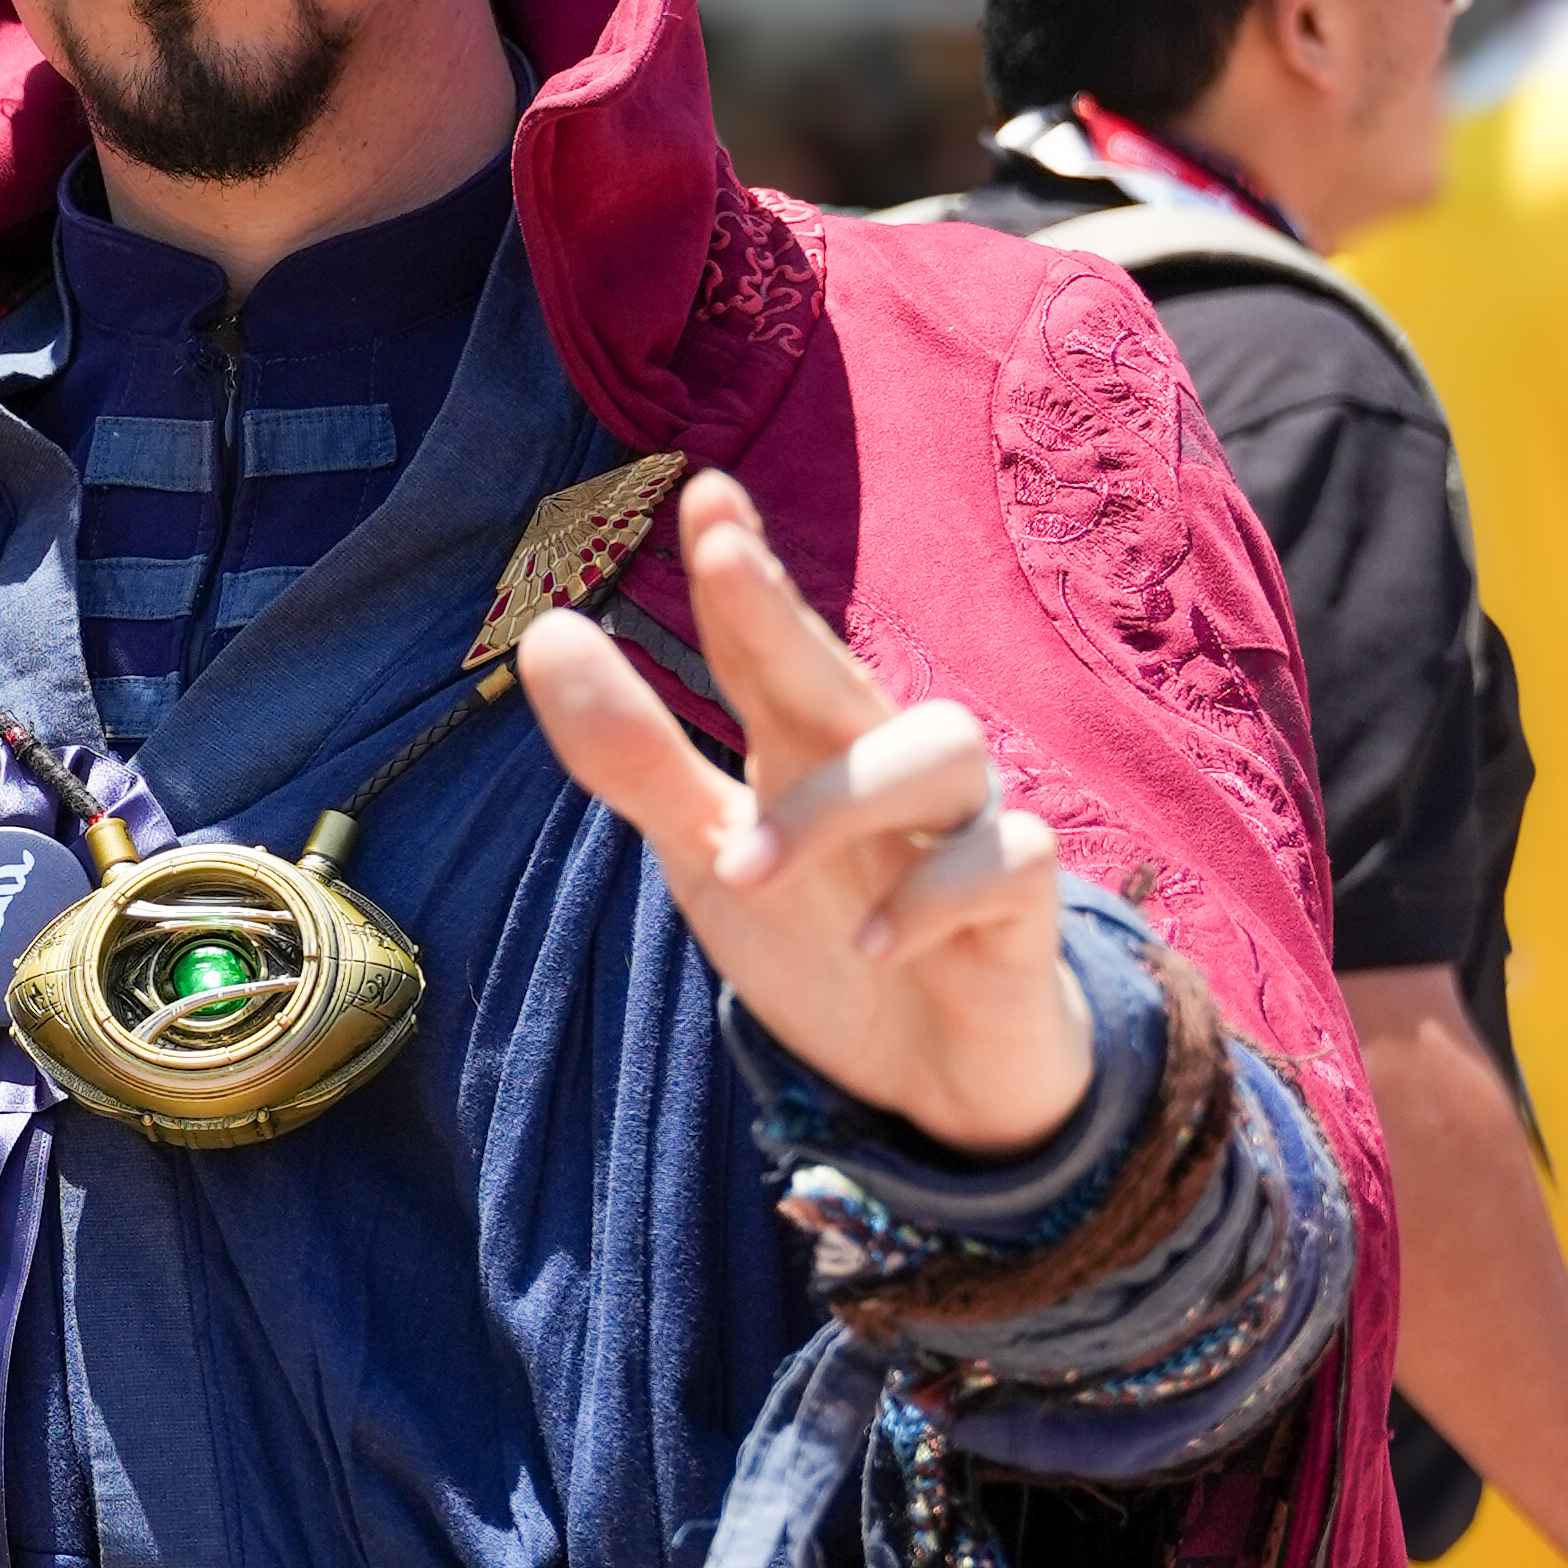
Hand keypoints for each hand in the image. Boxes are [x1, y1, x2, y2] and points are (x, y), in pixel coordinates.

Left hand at [517, 469, 1088, 1162]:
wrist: (929, 1072)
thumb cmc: (822, 929)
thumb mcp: (709, 852)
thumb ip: (634, 757)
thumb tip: (547, 632)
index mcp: (806, 745)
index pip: (768, 644)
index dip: (742, 570)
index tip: (705, 494)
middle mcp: (888, 767)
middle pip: (843, 671)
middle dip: (783, 614)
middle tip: (721, 558)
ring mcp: (962, 828)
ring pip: (943, 747)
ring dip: (833, 804)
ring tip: (745, 869)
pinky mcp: (1020, 906)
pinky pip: (1007, 860)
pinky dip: (933, 896)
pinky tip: (869, 946)